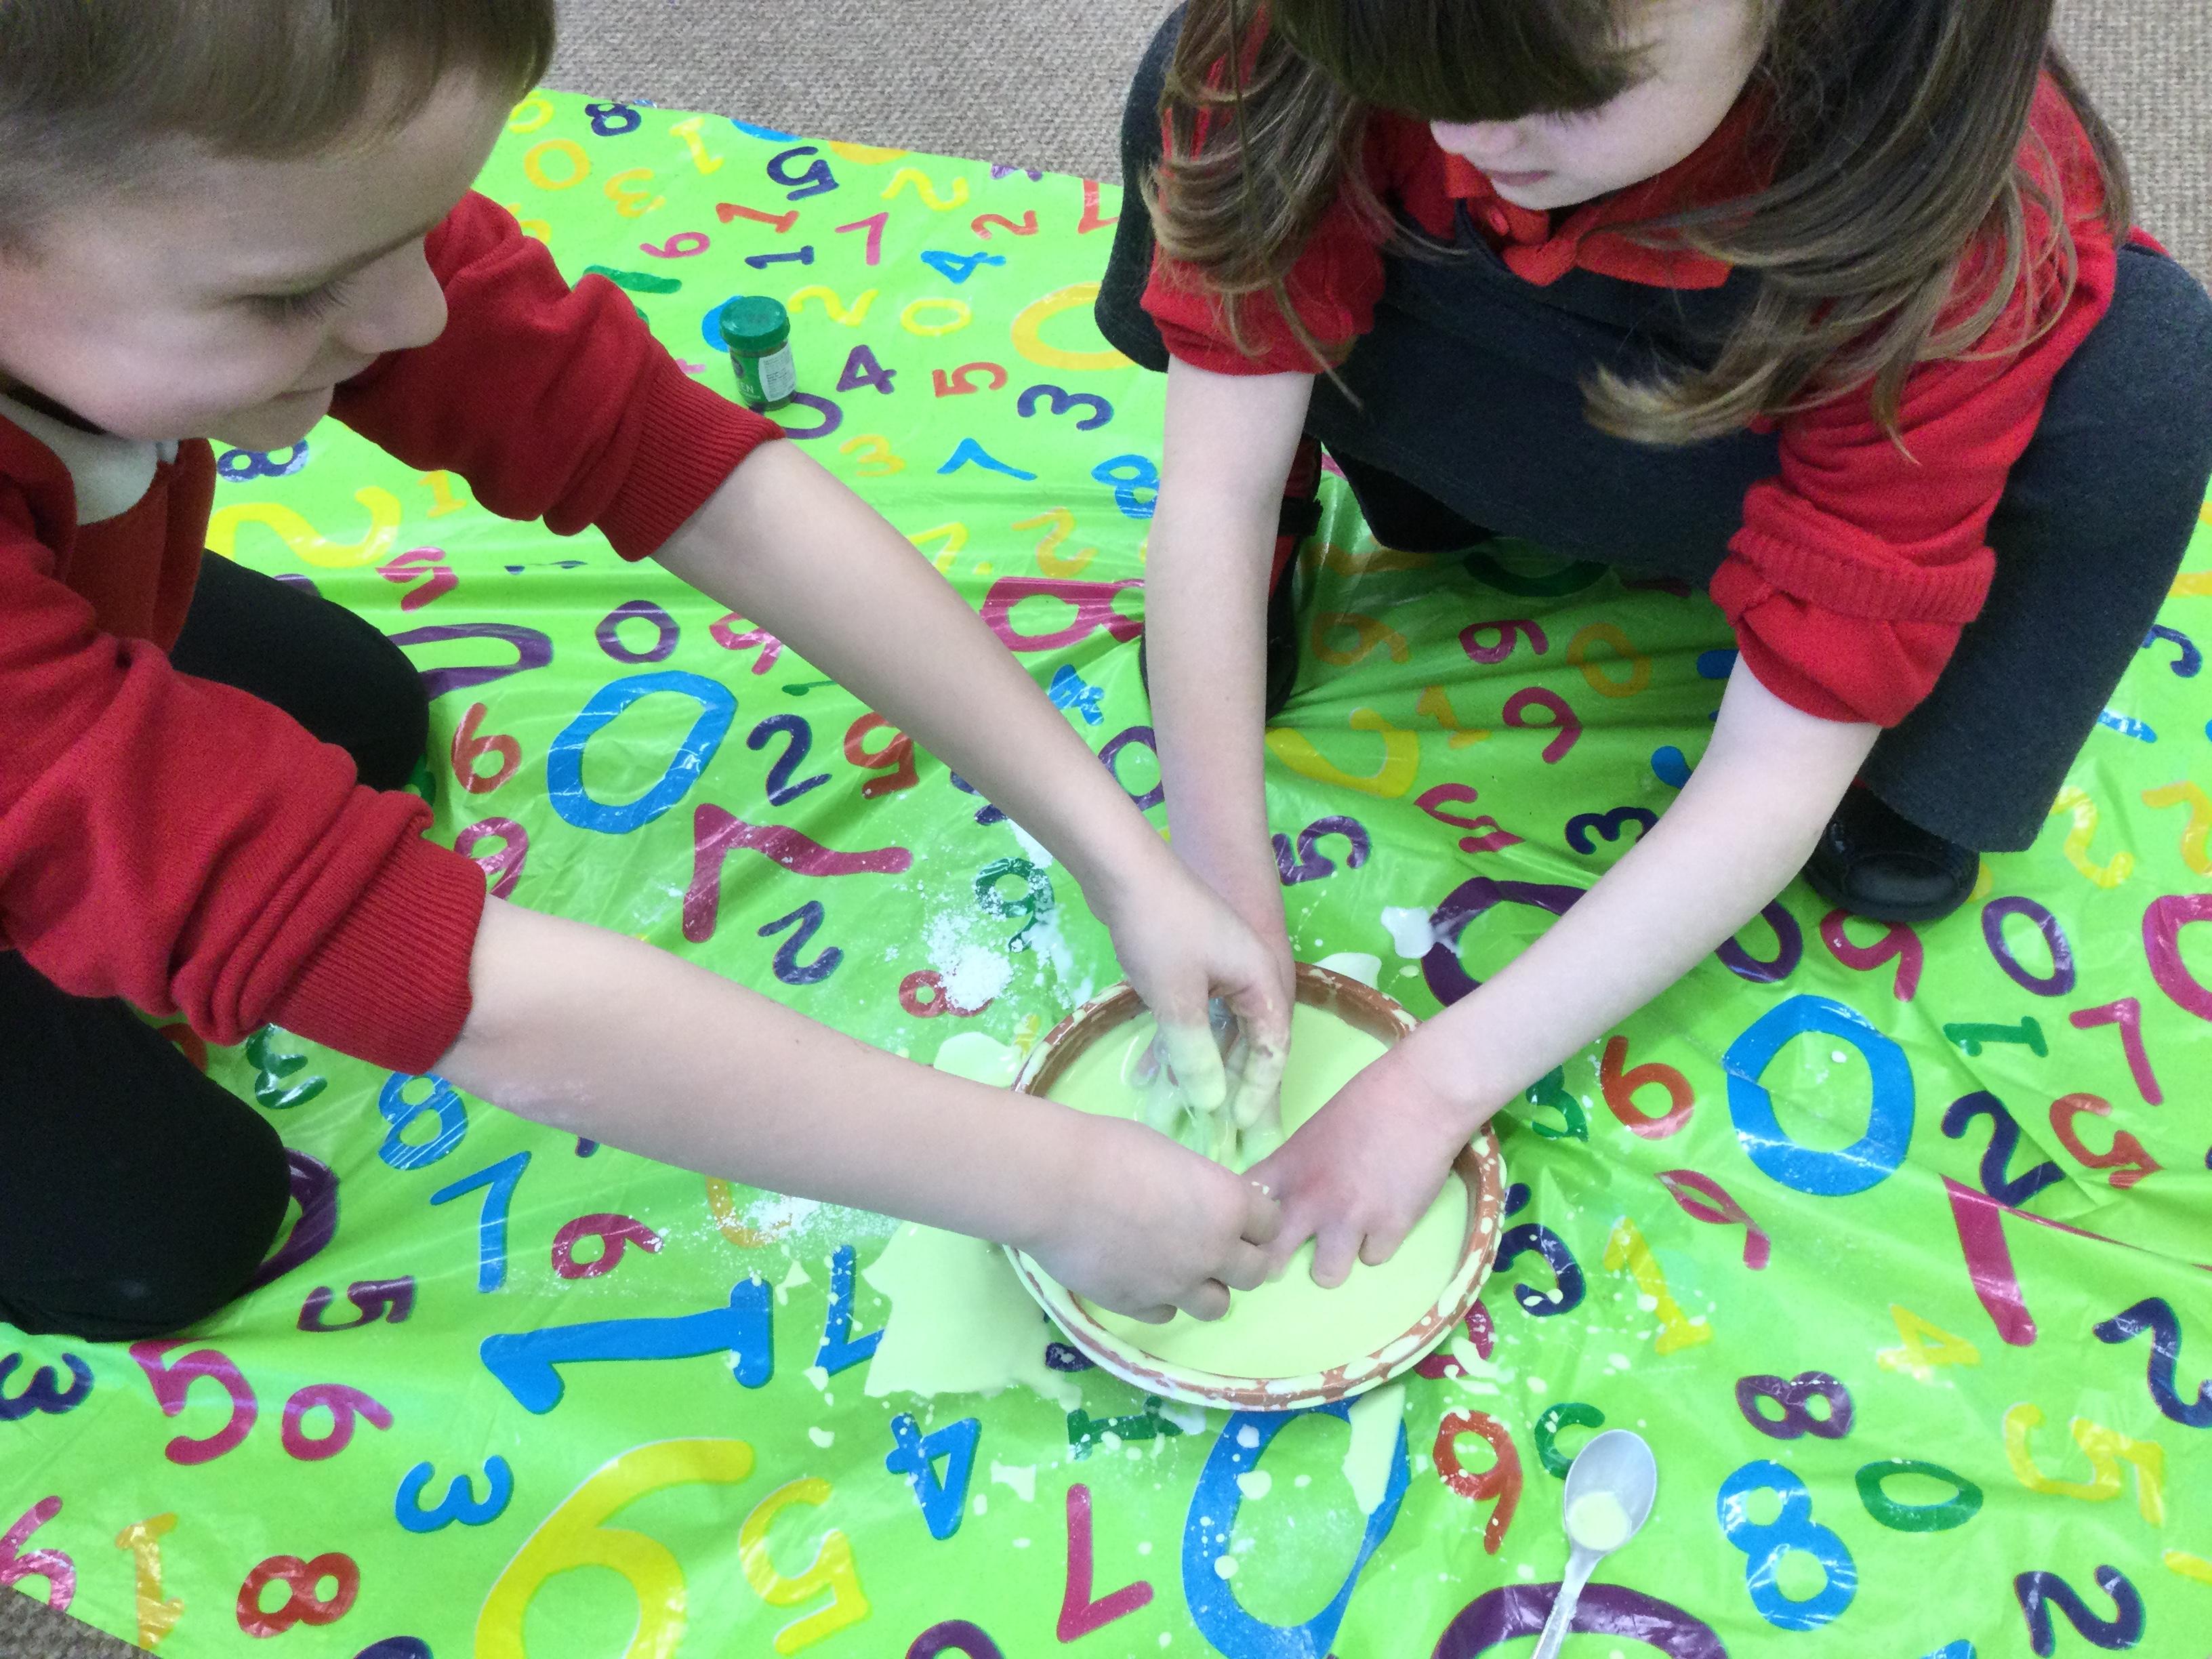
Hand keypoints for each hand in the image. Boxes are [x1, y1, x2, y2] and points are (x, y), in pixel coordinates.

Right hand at [1018, 1112, 1280, 1322]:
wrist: (1053, 1185)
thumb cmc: (1109, 1149)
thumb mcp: (1171, 1154)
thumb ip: (1199, 1186)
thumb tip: (1199, 1201)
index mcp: (1228, 1205)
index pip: (1269, 1224)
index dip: (1254, 1219)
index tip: (1238, 1215)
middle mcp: (1213, 1252)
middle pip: (1254, 1273)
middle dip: (1239, 1259)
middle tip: (1213, 1244)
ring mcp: (1176, 1286)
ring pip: (1217, 1306)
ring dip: (1206, 1288)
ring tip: (1180, 1268)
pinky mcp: (1138, 1307)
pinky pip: (1167, 1313)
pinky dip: (1162, 1298)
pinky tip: (1141, 1276)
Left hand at [1094, 859, 1292, 1135]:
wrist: (1122, 868)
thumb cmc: (1159, 931)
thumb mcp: (1176, 999)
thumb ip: (1195, 1054)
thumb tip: (1211, 1102)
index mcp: (1261, 980)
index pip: (1272, 1049)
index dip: (1259, 1092)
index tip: (1240, 1127)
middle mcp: (1249, 974)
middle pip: (1251, 1041)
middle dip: (1236, 1086)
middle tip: (1228, 1132)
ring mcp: (1219, 967)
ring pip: (1220, 1029)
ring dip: (1205, 1066)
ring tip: (1190, 1108)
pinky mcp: (1190, 963)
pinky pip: (1195, 1014)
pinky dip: (1181, 1041)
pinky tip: (1157, 1072)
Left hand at [1246, 1040, 1476, 1285]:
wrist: (1421, 1095)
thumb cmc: (1368, 1100)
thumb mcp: (1314, 1131)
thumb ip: (1297, 1168)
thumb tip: (1291, 1194)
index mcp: (1286, 1168)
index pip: (1245, 1211)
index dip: (1245, 1225)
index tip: (1252, 1230)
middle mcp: (1310, 1200)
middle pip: (1270, 1260)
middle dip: (1275, 1265)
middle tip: (1287, 1260)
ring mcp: (1350, 1219)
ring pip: (1326, 1275)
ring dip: (1335, 1260)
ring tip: (1346, 1240)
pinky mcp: (1389, 1229)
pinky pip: (1373, 1258)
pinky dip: (1378, 1243)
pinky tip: (1385, 1218)